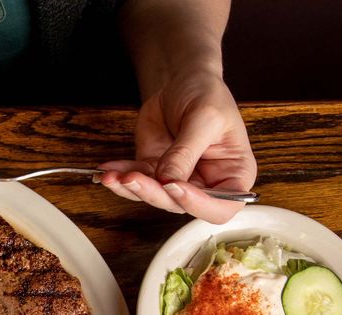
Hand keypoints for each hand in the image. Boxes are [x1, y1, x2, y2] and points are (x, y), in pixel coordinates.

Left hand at [99, 70, 256, 223]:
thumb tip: (167, 180)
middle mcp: (206, 184)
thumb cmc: (206, 95)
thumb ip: (186, 152)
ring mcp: (177, 180)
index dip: (198, 205)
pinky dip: (119, 177)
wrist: (182, 82)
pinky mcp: (154, 172)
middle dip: (154, 194)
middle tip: (133, 178)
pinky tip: (108, 171)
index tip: (174, 186)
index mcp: (233, 174)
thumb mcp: (204, 118)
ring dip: (130, 188)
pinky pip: (135, 182)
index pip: (222, 206)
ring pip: (153, 197)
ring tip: (112, 176)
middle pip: (181, 204)